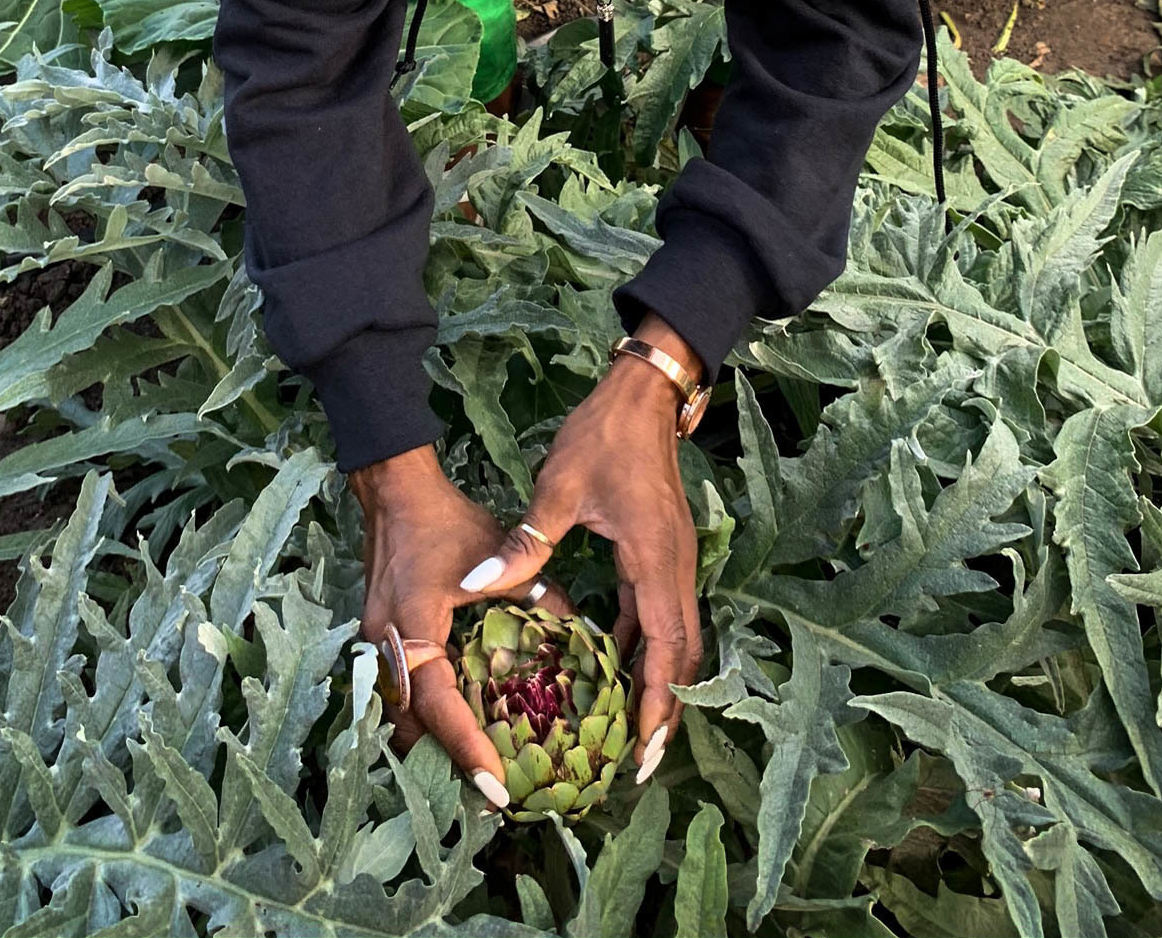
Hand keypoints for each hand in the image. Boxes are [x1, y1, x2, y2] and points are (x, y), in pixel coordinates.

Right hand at [351, 445, 573, 809]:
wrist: (394, 492)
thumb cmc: (447, 522)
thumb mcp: (498, 560)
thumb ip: (540, 597)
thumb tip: (584, 634)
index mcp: (415, 629)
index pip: (441, 706)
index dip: (469, 749)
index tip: (498, 787)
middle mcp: (384, 647)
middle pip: (410, 727)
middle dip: (447, 763)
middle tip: (493, 796)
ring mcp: (372, 647)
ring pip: (398, 717)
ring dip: (432, 745)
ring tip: (478, 773)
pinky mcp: (375, 642)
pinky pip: (397, 695)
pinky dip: (424, 718)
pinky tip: (455, 730)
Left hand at [454, 314, 703, 784]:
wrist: (643, 398)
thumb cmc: (603, 439)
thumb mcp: (559, 489)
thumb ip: (526, 541)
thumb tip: (480, 581)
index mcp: (653, 561)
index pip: (664, 650)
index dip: (656, 705)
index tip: (642, 752)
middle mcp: (674, 570)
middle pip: (681, 657)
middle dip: (663, 710)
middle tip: (637, 762)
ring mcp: (673, 562)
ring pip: (674, 639)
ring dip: (656, 682)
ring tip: (627, 731)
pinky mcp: (663, 554)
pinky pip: (659, 614)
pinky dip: (642, 647)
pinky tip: (610, 664)